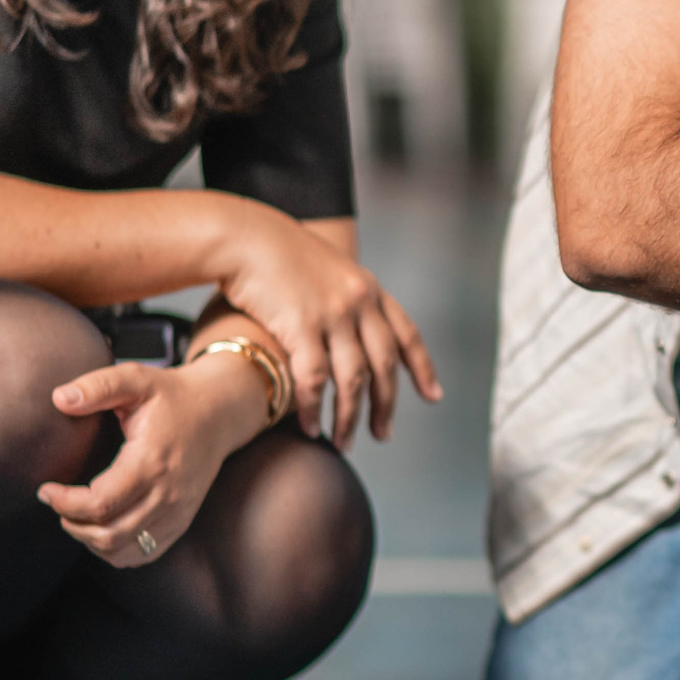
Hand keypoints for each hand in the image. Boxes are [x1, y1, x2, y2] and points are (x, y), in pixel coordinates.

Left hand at [38, 356, 263, 566]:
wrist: (220, 412)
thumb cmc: (173, 396)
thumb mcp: (136, 379)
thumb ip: (97, 386)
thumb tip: (59, 398)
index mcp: (151, 462)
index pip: (100, 504)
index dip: (64, 503)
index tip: (46, 489)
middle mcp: (167, 494)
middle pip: (108, 534)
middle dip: (71, 523)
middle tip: (57, 502)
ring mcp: (177, 512)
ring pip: (122, 551)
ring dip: (90, 540)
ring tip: (77, 515)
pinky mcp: (181, 521)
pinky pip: (143, 554)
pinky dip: (114, 550)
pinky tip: (103, 527)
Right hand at [213, 207, 441, 445]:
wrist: (245, 236)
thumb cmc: (276, 255)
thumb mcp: (328, 271)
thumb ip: (346, 300)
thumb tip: (352, 334)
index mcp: (369, 290)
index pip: (407, 335)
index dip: (422, 368)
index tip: (433, 396)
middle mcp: (359, 302)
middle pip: (384, 366)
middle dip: (385, 405)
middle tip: (383, 434)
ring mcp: (333, 315)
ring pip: (352, 381)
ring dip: (350, 418)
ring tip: (343, 443)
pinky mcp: (301, 326)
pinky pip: (314, 380)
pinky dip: (313, 408)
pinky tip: (309, 427)